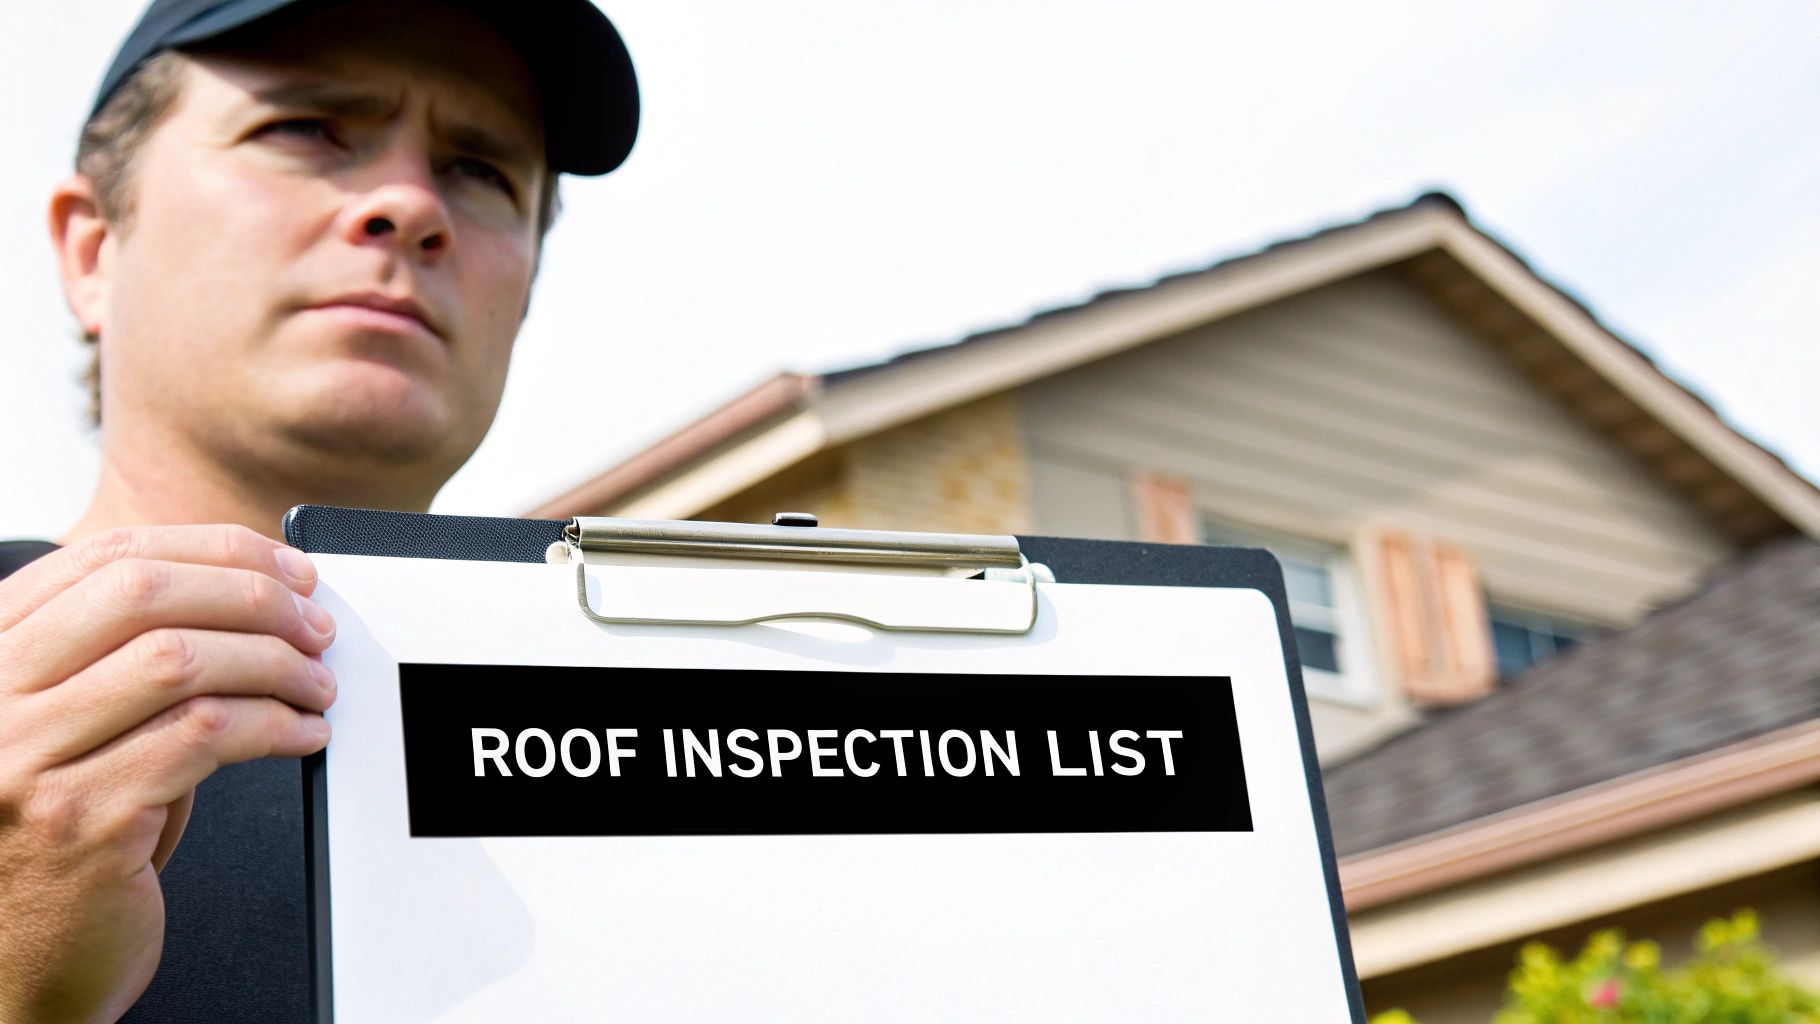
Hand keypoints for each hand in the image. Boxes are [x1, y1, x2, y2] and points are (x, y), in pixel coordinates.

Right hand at [0, 525, 336, 1023]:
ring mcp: (24, 762)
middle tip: (315, 623)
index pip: (105, 560)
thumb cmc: (63, 841)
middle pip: (144, 595)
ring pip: (181, 661)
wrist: (20, 969)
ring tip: (317, 685)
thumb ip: (128, 661)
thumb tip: (258, 598)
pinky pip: (205, 737)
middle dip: (253, 597)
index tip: (284, 567)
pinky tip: (305, 734)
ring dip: (275, 663)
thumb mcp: (78, 730)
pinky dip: (275, 725)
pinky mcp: (82, 822)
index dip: (211, 550)